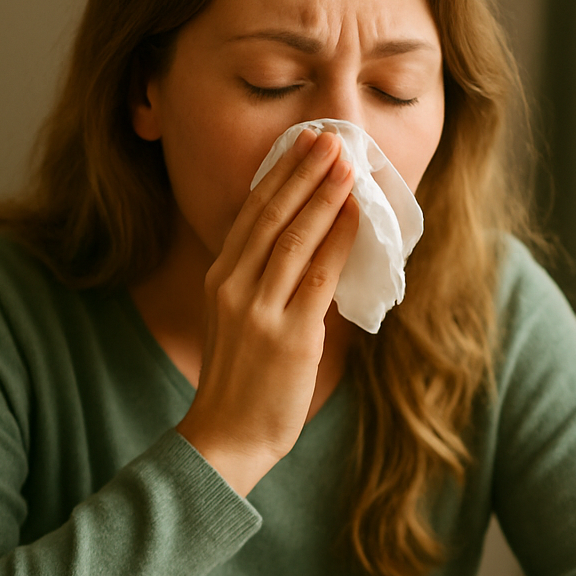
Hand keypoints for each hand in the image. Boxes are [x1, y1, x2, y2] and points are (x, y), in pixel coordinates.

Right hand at [176, 128, 358, 496]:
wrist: (226, 438)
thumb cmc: (239, 383)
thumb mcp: (237, 320)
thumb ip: (260, 283)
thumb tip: (306, 245)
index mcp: (220, 278)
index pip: (252, 213)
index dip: (280, 174)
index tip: (304, 142)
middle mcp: (234, 286)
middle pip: (272, 215)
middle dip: (304, 171)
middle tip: (332, 136)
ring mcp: (259, 309)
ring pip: (295, 237)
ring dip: (324, 195)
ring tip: (348, 162)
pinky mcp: (289, 335)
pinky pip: (318, 276)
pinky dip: (338, 240)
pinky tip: (355, 215)